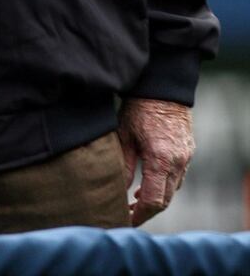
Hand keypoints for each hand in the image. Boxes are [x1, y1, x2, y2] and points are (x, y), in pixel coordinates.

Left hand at [118, 97, 193, 225]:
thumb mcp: (123, 135)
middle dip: (146, 210)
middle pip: (165, 200)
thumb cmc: (138, 108)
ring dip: (156, 197)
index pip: (152, 201)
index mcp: (160, 160)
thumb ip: (122, 165)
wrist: (163, 86)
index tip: (125, 219)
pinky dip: (164, 184)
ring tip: (134, 199)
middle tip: (127, 213)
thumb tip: (116, 190)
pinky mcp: (188, 152)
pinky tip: (149, 181)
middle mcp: (177, 162)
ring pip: (173, 190)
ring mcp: (186, 158)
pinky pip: (178, 177)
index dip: (139, 214)